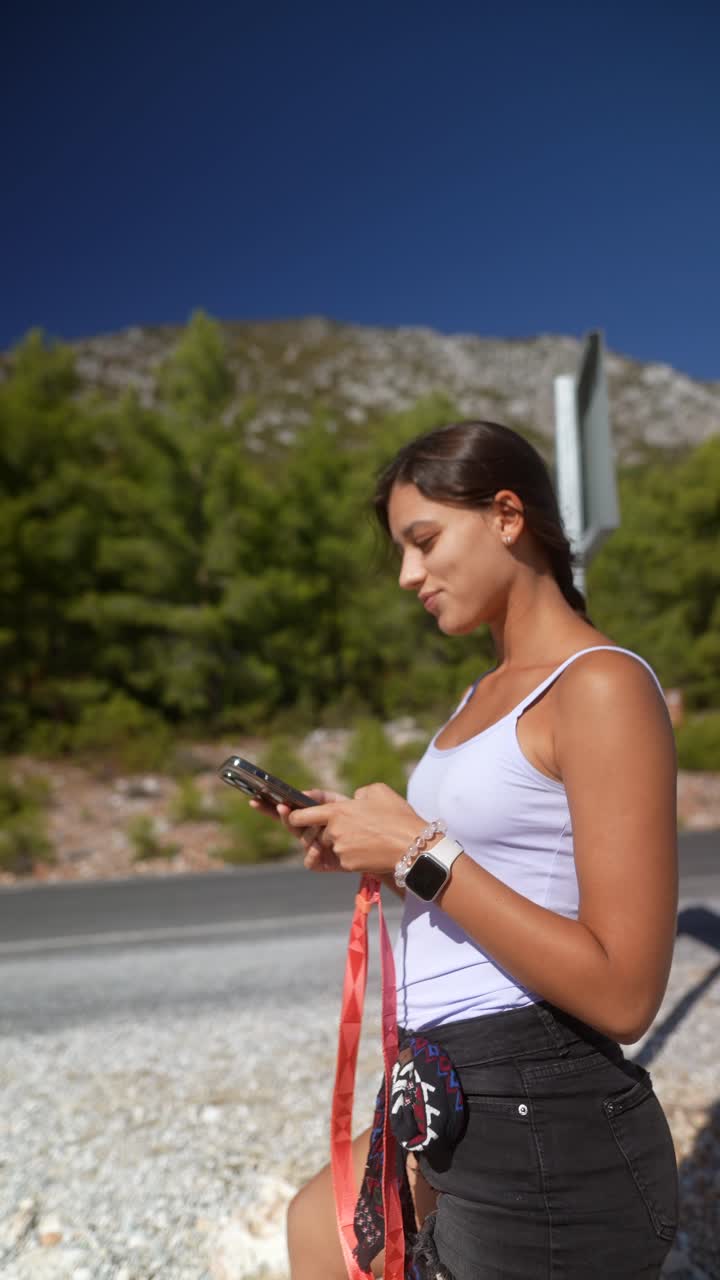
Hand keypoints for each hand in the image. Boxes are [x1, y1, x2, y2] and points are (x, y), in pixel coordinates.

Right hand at [250, 789, 348, 872]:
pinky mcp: (319, 863)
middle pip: (288, 824)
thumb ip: (320, 796)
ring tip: (322, 827)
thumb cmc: (353, 819)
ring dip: (310, 832)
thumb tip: (304, 793)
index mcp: (306, 818)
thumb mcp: (338, 802)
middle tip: (283, 807)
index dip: (267, 806)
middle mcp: (305, 833)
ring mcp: (311, 848)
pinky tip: (318, 847)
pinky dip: (312, 853)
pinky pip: (309, 860)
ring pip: (301, 839)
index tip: (255, 799)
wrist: (371, 839)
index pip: (283, 811)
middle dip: (284, 815)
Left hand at [288, 783, 425, 876]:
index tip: (290, 815)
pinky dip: (352, 855)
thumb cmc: (397, 816)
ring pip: (331, 846)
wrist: (413, 847)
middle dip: (328, 832)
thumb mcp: (378, 791)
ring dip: (341, 843)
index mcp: (337, 811)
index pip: (302, 815)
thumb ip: (358, 794)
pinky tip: (369, 850)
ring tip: (365, 838)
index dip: (294, 816)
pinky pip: (342, 859)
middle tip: (350, 829)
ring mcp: (339, 850)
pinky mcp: (347, 865)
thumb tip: (353, 801)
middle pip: (318, 833)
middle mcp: (333, 831)